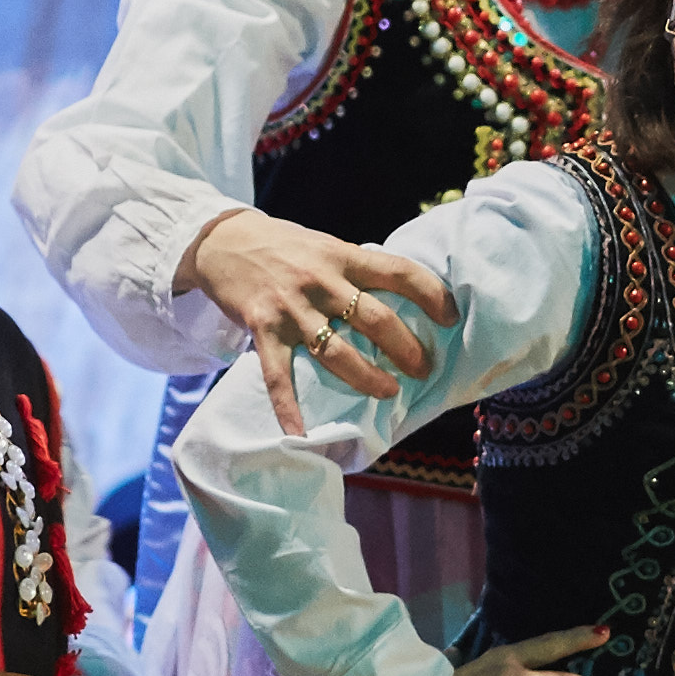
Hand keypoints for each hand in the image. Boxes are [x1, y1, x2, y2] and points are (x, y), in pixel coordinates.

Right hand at [182, 208, 454, 431]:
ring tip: (389, 392)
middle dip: (406, 348)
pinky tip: (299, 435)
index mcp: (343, 257)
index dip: (431, 294)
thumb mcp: (325, 246)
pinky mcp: (263, 327)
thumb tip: (399, 296)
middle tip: (423, 369)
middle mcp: (321, 280)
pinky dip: (288, 407)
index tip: (451, 317)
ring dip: (367, 377)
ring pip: (337, 350)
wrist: (222, 240)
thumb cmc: (284, 246)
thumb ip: (355, 271)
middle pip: (375, 318)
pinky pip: (278, 374)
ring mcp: (292, 307)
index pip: (399, 271)